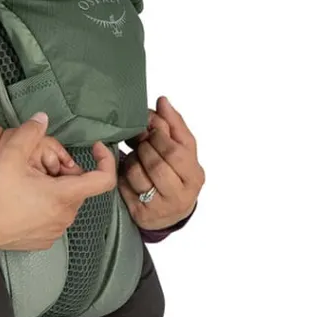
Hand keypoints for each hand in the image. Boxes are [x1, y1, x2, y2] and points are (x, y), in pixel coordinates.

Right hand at [0, 113, 116, 253]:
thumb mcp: (10, 156)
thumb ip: (29, 132)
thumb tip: (42, 118)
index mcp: (65, 196)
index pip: (104, 179)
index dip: (106, 160)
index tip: (95, 149)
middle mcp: (66, 216)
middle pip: (79, 188)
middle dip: (66, 174)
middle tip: (41, 166)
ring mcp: (56, 231)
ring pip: (65, 204)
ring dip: (55, 191)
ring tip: (30, 184)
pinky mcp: (44, 241)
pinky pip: (53, 219)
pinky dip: (46, 208)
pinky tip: (24, 202)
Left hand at [117, 95, 202, 229]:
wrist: (171, 213)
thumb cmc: (178, 176)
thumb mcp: (183, 152)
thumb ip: (174, 126)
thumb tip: (162, 101)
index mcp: (195, 176)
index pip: (175, 151)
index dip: (159, 136)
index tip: (150, 126)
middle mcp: (180, 195)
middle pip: (156, 163)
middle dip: (144, 146)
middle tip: (139, 139)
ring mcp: (160, 208)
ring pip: (138, 175)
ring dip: (132, 160)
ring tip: (135, 155)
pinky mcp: (141, 215)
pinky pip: (125, 188)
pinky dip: (122, 174)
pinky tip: (126, 170)